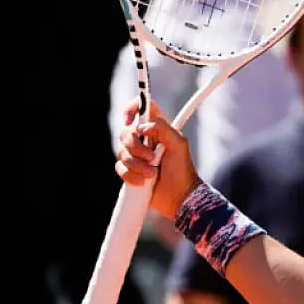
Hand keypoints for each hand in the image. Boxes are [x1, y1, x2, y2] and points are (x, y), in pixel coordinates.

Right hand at [116, 98, 201, 219]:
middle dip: (136, 147)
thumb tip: (143, 127)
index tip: (130, 121)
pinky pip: (119, 168)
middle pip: (126, 132)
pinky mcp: (130, 170)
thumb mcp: (179, 145)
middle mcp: (145, 139)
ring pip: (121, 151)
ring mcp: (137, 155)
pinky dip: (131, 176)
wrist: (178, 196)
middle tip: (151, 157)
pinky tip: (144, 182)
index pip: (142, 108)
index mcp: (158, 129)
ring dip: (137, 165)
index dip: (132, 109)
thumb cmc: (183, 170)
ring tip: (153, 173)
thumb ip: (164, 129)